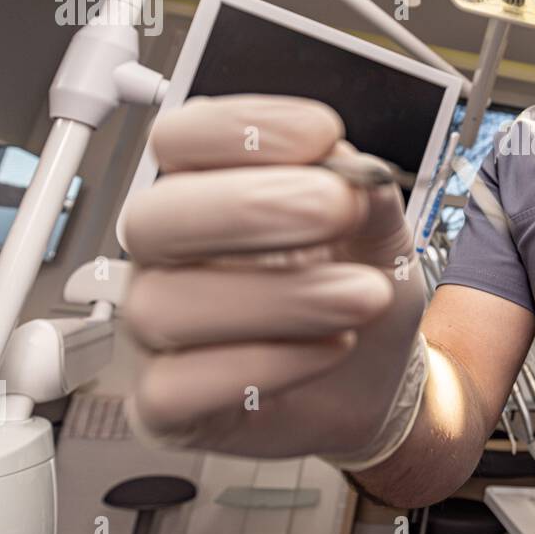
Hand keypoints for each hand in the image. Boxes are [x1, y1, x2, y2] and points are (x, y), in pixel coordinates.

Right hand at [121, 94, 427, 457]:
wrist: (378, 378)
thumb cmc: (359, 289)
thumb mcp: (382, 232)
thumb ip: (367, 194)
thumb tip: (355, 170)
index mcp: (205, 190)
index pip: (179, 138)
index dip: (240, 128)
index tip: (322, 133)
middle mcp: (168, 256)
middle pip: (152, 217)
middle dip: (250, 207)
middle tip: (338, 208)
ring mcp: (159, 332)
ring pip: (165, 305)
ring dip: (280, 296)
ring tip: (362, 295)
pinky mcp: (168, 404)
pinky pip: (178, 386)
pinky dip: (264, 364)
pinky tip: (328, 348)